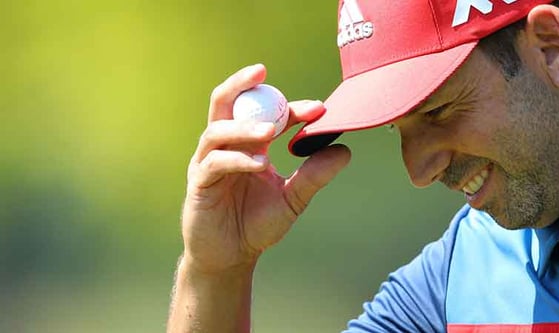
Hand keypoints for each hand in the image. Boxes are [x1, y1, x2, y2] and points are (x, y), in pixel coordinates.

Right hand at [181, 64, 350, 272]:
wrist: (232, 257)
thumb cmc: (257, 224)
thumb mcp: (293, 198)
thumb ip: (314, 175)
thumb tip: (344, 150)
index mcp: (248, 143)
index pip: (267, 112)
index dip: (292, 107)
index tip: (319, 109)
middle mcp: (225, 145)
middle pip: (225, 102)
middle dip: (241, 83)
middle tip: (262, 71)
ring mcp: (208, 162)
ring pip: (218, 130)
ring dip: (246, 127)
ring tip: (272, 131)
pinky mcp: (199, 183)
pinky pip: (215, 162)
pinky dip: (239, 159)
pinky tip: (260, 165)